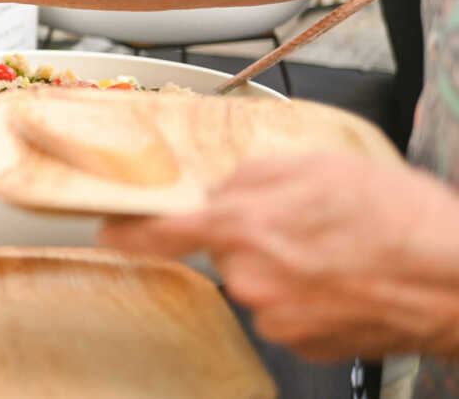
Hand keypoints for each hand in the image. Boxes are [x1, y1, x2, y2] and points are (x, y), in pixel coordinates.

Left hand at [99, 154, 458, 360]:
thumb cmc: (402, 220)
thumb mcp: (322, 166)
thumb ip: (256, 175)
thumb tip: (227, 188)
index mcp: (246, 226)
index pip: (164, 232)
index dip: (131, 232)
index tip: (109, 232)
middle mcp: (253, 278)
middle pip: (228, 252)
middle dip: (255, 235)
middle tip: (306, 225)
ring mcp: (278, 317)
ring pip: (261, 282)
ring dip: (286, 267)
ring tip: (340, 252)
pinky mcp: (306, 344)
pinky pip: (288, 311)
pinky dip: (309, 296)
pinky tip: (347, 280)